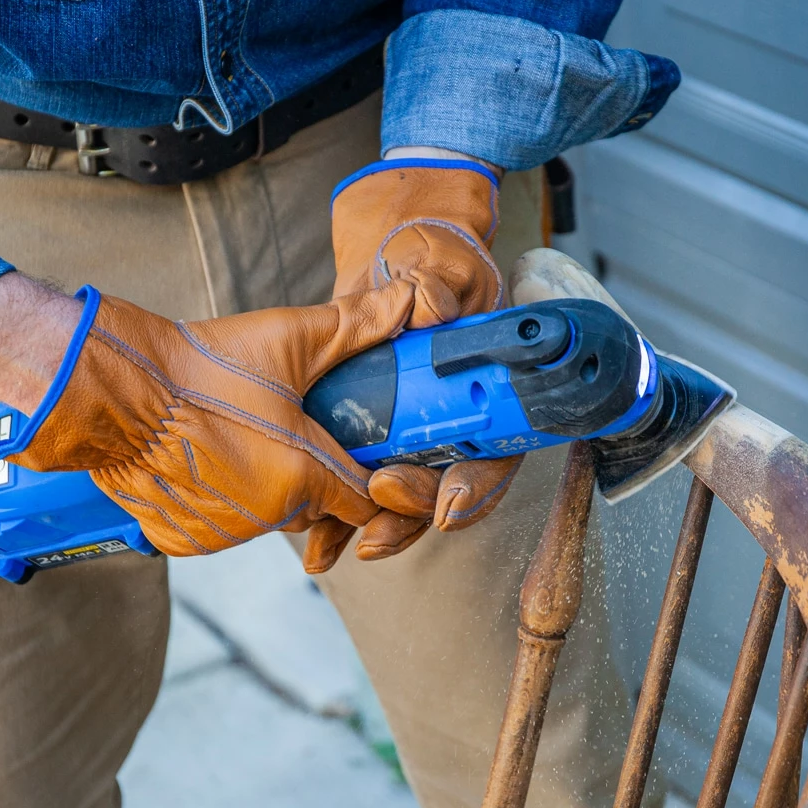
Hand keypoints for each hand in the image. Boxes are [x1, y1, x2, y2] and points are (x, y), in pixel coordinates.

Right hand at [0, 280, 414, 569]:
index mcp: (305, 474)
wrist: (114, 389)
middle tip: (286, 429)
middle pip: (315, 506)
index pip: (366, 499)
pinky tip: (206, 461)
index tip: (360, 455)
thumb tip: (413, 300)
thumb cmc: (201, 367)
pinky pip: (219, 528)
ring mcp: (223, 533)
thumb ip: (360, 325)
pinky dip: (220, 503)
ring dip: (266, 489)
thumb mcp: (291, 339)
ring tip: (241, 438)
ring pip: (266, 517)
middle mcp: (268, 515)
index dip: (370, 477)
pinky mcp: (183, 541)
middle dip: (313, 476)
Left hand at [314, 155, 525, 564]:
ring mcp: (407, 436)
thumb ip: (442, 284)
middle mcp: (450, 424)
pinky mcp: (364, 440)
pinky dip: (335, 521)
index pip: (494, 453)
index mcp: (483, 393)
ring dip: (372, 527)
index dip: (476, 486)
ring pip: (399, 501)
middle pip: (443, 488)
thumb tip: (431, 306)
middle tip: (379, 498)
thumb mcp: (442, 266)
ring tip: (339, 543)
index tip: (447, 504)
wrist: (385, 266)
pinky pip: (353, 490)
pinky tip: (313, 542)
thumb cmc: (427, 264)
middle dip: (413, 508)